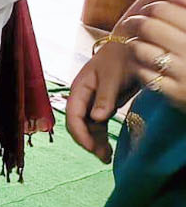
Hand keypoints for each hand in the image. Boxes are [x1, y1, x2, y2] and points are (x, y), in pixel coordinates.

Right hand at [67, 36, 137, 163]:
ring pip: (89, 127)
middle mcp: (83, 97)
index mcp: (79, 88)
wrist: (133, 48)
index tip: (92, 148)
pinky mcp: (104, 105)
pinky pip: (99, 125)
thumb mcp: (112, 77)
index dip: (80, 133)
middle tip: (102, 156)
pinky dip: (102, 138)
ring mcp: (93, 102)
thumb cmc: (119, 59)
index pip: (73, 115)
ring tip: (107, 158)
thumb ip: (104, 98)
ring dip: (95, 142)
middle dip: (87, 141)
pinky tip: (109, 149)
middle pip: (78, 124)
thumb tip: (96, 119)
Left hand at [120, 0, 185, 112]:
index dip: (152, 8)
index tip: (151, 11)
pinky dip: (138, 66)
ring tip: (138, 44)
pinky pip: (142, 73)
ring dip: (134, 45)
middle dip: (136, 23)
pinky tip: (144, 64)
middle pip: (149, 27)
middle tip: (134, 24)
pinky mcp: (175, 94)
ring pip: (141, 50)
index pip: (164, 10)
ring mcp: (184, 74)